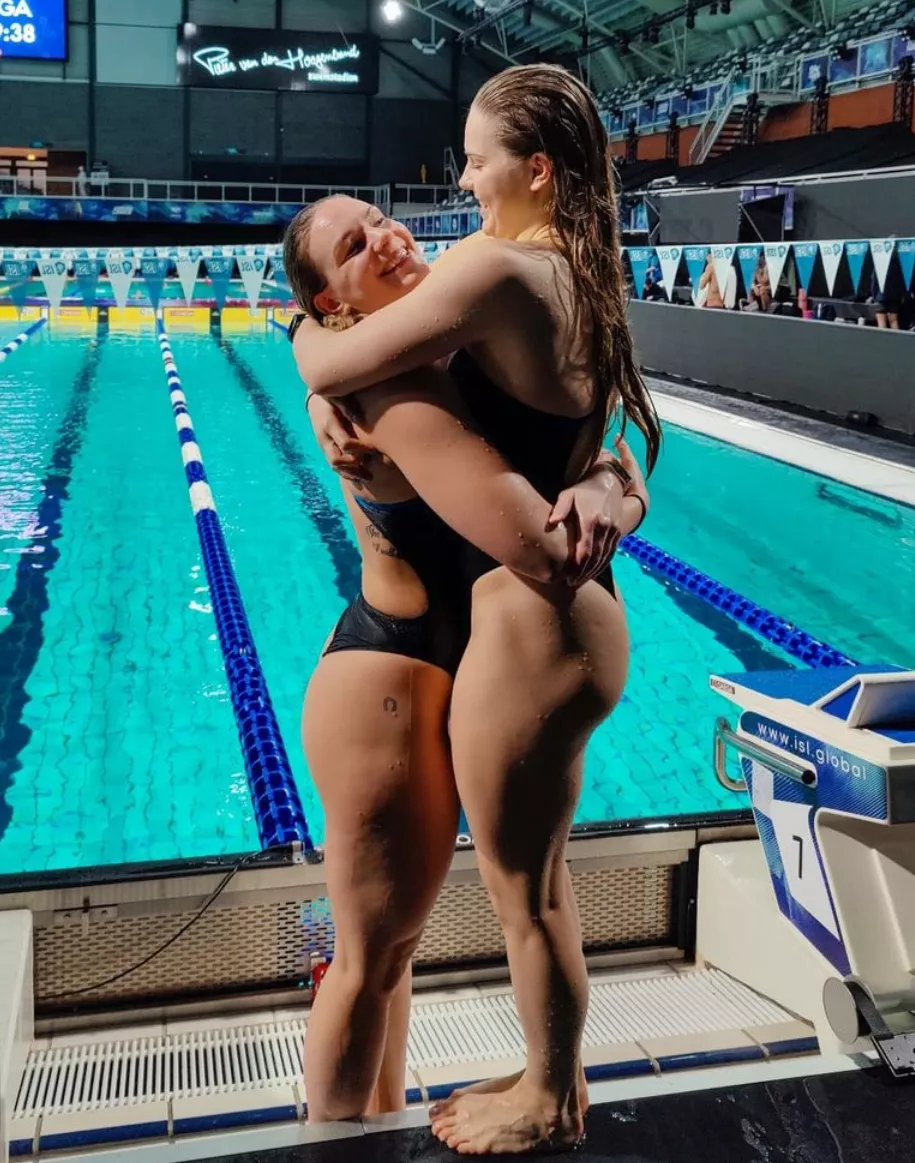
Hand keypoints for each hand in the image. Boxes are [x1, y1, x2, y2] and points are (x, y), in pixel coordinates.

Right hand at [306, 394, 372, 482]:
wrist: (316, 400)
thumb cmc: (332, 396)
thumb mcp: (339, 397)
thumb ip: (349, 408)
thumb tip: (362, 421)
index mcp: (328, 424)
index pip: (344, 443)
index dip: (360, 449)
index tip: (375, 449)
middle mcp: (324, 438)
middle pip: (336, 460)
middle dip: (354, 468)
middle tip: (371, 472)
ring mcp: (324, 446)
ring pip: (335, 466)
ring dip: (352, 474)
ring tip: (369, 478)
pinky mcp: (326, 450)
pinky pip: (334, 466)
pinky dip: (347, 473)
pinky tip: (360, 477)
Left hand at [547, 437, 649, 587]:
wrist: (608, 482)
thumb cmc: (583, 490)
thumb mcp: (568, 494)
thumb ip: (560, 508)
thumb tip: (551, 522)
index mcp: (591, 519)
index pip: (585, 549)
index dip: (577, 566)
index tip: (568, 576)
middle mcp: (605, 527)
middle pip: (595, 557)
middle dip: (584, 572)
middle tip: (572, 583)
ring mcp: (614, 531)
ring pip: (604, 557)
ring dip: (593, 572)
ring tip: (580, 582)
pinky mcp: (618, 533)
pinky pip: (611, 552)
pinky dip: (602, 564)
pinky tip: (593, 572)